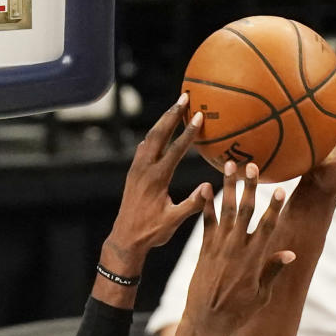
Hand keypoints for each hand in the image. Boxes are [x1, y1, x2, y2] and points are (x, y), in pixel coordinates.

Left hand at [103, 97, 210, 270]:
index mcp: (157, 179)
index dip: (188, 132)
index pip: (175, 149)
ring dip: (163, 121)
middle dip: (172, 114)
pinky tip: (159, 132)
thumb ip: (192, 204)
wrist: (125, 239)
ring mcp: (136, 169)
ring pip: (150, 137)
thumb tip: (210, 187)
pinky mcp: (133, 173)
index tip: (199, 116)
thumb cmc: (151, 233)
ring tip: (175, 107)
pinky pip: (144, 147)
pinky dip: (154, 135)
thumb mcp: (174, 221)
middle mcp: (144, 169)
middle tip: (185, 96)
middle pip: (159, 134)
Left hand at [185, 162, 293, 333]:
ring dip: (228, 187)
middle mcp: (237, 249)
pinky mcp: (204, 250)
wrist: (206, 322)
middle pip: (245, 212)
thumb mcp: (261, 296)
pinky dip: (206, 205)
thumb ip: (273, 272)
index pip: (267, 227)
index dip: (274, 208)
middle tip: (252, 165)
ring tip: (230, 166)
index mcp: (255, 259)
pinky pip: (206, 223)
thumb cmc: (237, 313)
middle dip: (250, 188)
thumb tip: (291, 254)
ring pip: (225, 211)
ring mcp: (219, 248)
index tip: (280, 189)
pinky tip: (206, 187)